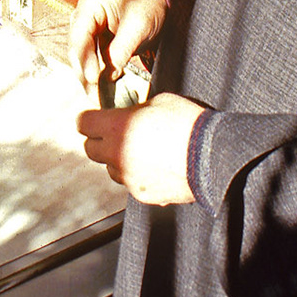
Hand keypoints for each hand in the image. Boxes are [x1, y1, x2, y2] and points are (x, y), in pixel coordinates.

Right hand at [68, 0, 168, 95]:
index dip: (84, 59)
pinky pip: (91, 63)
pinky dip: (96, 76)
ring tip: (96, 98)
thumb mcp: (138, 26)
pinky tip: (101, 91)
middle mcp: (82, 20)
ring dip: (88, 79)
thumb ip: (122, 49)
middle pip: (76, 51)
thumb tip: (108, 76)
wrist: (156, 2)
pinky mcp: (95, 45)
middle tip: (94, 95)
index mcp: (89, 8)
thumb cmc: (147, 6)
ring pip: (81, 60)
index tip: (93, 78)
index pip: (80, 36)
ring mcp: (87, 33)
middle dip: (84, 74)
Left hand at [77, 93, 205, 205]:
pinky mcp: (143, 195)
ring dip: (119, 160)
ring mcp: (129, 178)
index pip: (83, 123)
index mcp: (117, 127)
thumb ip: (137, 109)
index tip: (94, 119)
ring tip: (142, 152)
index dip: (89, 119)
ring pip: (111, 169)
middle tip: (115, 135)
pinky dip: (138, 176)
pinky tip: (156, 167)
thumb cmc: (189, 124)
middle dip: (99, 141)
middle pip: (90, 150)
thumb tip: (131, 113)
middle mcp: (117, 154)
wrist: (214, 156)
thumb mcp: (159, 102)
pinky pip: (131, 184)